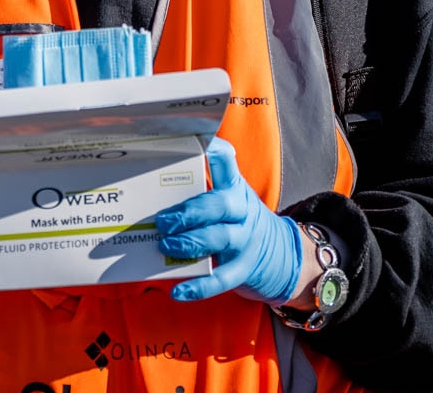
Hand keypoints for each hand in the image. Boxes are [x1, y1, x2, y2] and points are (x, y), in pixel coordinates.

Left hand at [155, 137, 302, 302]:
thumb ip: (200, 190)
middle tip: (162, 220)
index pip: (227, 164)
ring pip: (218, 239)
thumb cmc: (237, 220)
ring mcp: (244, 242)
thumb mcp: (230, 198)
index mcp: (235, 189)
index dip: (216, 151)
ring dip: (189, 243)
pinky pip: (221, 279)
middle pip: (220, 206)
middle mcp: (242, 212)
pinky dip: (199, 287)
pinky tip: (178, 291)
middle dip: (189, 212)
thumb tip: (152, 184)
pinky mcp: (242, 270)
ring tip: (164, 245)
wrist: (280, 254)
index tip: (203, 142)